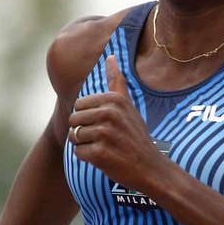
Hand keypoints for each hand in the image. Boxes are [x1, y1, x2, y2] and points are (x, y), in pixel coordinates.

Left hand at [68, 55, 168, 192]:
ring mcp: (104, 134)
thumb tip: (111, 56)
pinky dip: (88, 158)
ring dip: (86, 145)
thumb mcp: (128, 106)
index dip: (89, 118)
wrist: (150, 168)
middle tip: (106, 139)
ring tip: (106, 148)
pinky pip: (78, 153)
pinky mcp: (99, 153)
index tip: (107, 126)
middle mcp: (109, 114)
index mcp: (113, 100)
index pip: (79, 105)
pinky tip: (105, 159)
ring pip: (74, 137)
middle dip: (84, 132)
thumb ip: (117, 82)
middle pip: (73, 120)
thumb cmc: (136, 136)